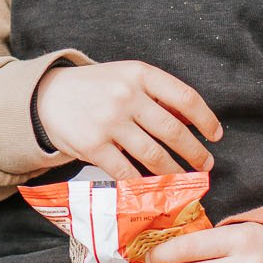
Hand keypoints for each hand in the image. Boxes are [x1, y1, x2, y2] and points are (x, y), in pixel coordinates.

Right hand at [34, 61, 220, 179]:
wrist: (47, 96)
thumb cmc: (95, 88)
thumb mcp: (127, 78)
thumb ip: (158, 96)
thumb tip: (194, 122)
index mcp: (139, 74)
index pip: (185, 97)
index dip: (205, 119)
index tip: (215, 135)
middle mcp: (126, 96)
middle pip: (173, 130)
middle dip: (195, 152)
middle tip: (206, 165)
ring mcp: (109, 122)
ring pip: (153, 155)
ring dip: (174, 172)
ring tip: (183, 178)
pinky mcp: (93, 146)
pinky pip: (126, 171)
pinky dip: (143, 183)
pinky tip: (153, 188)